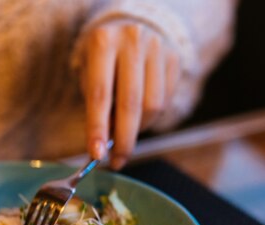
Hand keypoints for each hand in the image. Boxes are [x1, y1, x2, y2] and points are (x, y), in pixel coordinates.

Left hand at [80, 21, 179, 169]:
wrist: (132, 24)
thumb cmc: (103, 56)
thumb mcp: (89, 71)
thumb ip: (96, 104)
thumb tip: (107, 142)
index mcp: (103, 42)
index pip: (100, 95)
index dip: (98, 129)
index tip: (96, 155)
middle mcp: (133, 41)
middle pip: (131, 104)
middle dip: (123, 140)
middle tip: (116, 161)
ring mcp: (158, 48)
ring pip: (153, 106)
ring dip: (138, 129)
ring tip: (125, 134)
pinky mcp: (175, 58)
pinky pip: (166, 100)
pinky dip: (152, 117)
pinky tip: (140, 116)